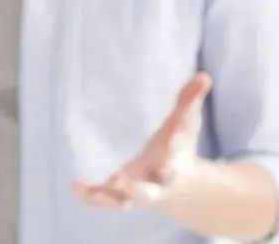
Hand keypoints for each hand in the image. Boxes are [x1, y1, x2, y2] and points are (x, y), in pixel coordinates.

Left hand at [72, 72, 212, 210]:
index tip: (168, 138)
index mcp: (173, 165)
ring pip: (123, 202)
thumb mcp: (185, 124)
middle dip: (135, 188)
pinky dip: (91, 197)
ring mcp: (137, 194)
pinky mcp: (121, 197)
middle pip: (147, 191)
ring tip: (87, 190)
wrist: (179, 187)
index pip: (173, 157)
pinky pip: (105, 201)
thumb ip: (191, 101)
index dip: (172, 146)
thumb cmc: (178, 147)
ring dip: (106, 197)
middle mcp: (155, 184)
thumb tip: (204, 75)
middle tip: (118, 178)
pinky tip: (74, 186)